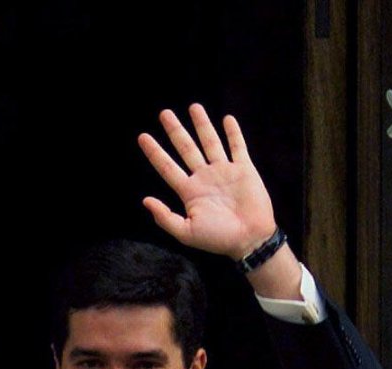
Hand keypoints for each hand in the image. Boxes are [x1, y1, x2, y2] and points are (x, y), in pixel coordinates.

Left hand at [138, 105, 278, 263]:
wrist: (249, 239)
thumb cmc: (218, 239)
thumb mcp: (186, 233)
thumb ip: (165, 218)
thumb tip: (145, 200)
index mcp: (189, 192)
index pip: (167, 167)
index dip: (155, 152)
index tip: (142, 137)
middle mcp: (204, 178)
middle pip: (186, 148)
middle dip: (175, 131)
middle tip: (164, 113)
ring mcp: (224, 171)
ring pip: (210, 142)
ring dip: (202, 124)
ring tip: (193, 107)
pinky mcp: (244, 169)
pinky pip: (237, 146)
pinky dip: (233, 133)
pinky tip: (226, 119)